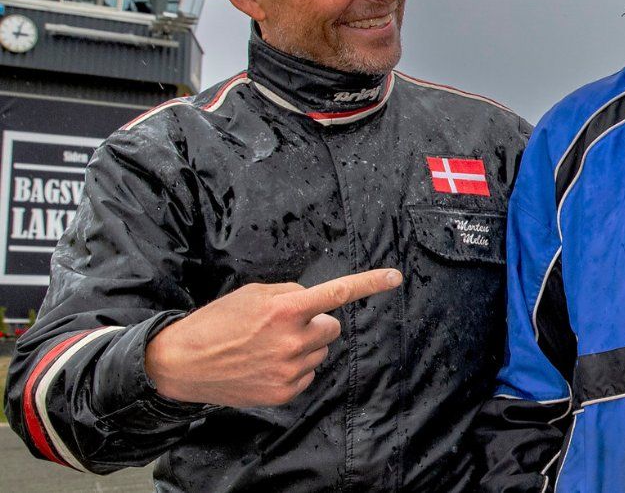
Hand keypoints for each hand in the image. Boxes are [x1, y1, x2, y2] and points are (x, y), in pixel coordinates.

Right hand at [145, 269, 402, 406]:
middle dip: (315, 323)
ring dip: (304, 346)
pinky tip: (266, 365)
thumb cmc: (217, 322)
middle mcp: (292, 340)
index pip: (337, 293)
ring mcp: (290, 370)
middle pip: (331, 327)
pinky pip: (308, 374)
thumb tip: (314, 302)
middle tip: (284, 326)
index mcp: (285, 309)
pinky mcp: (285, 392)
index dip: (369, 283)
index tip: (394, 277)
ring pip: (320, 351)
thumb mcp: (253, 294)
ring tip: (268, 347)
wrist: (183, 363)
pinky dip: (294, 369)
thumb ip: (290, 293)